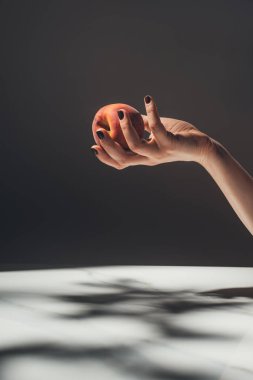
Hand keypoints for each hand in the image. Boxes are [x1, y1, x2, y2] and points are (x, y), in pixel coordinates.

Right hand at [90, 95, 213, 169]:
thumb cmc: (179, 137)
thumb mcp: (157, 132)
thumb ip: (142, 126)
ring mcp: (160, 152)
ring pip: (135, 145)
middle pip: (123, 158)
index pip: (121, 162)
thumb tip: (127, 115)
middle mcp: (150, 158)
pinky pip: (156, 127)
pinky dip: (151, 112)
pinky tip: (148, 99)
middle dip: (108, 147)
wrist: (202, 147)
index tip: (93, 146)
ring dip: (125, 128)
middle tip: (98, 132)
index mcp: (144, 157)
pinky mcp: (170, 143)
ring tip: (120, 113)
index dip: (106, 157)